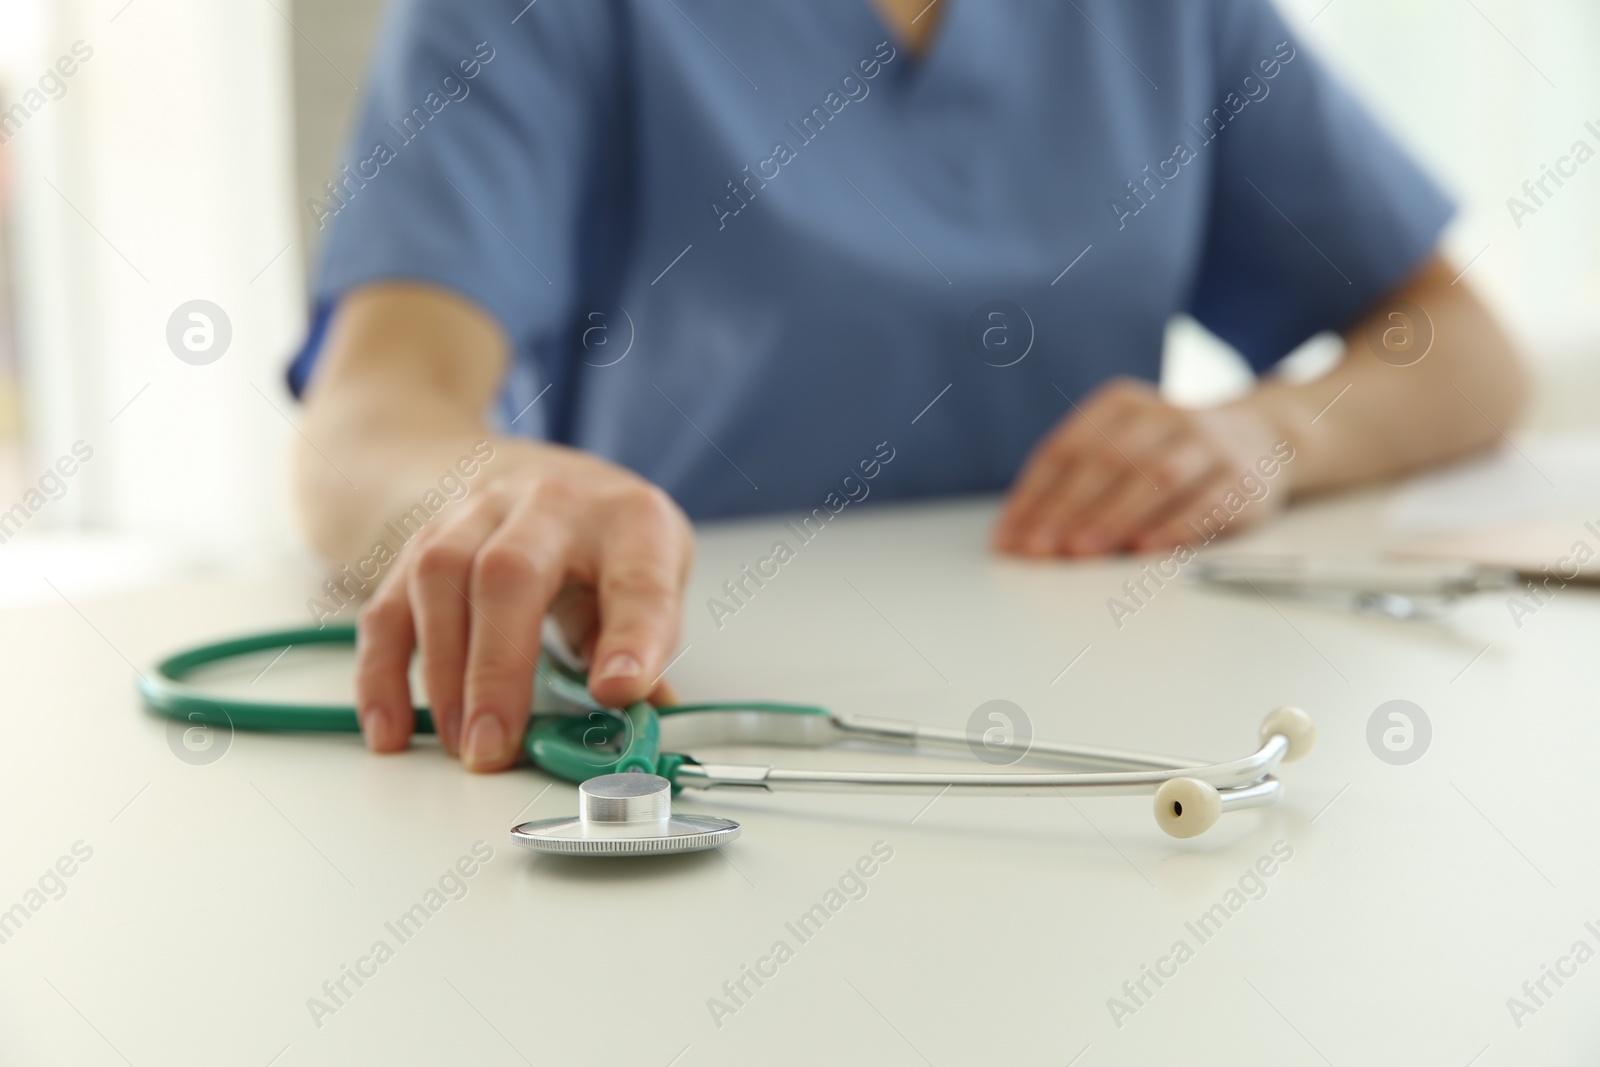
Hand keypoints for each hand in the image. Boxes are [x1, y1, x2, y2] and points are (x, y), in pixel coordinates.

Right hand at [355, 449, 692, 771]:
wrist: (545, 477)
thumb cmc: (608, 544)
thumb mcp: (653, 584)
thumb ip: (648, 655)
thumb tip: (643, 727)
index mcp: (630, 521)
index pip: (637, 579)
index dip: (632, 638)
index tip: (619, 692)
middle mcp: (552, 504)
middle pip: (509, 574)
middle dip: (497, 671)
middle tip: (494, 748)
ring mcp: (479, 514)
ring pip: (438, 577)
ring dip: (441, 672)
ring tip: (458, 741)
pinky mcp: (424, 541)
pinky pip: (388, 605)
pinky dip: (383, 673)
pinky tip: (393, 727)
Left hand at [993, 378, 1287, 556]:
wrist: (1263, 437)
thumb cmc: (1170, 454)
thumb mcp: (1124, 448)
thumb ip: (1077, 484)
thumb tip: (1021, 537)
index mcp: (1122, 406)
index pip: (1066, 450)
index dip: (1034, 495)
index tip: (1010, 538)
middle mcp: (1164, 415)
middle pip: (1107, 461)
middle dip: (1067, 508)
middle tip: (1039, 549)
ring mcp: (1207, 443)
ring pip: (1156, 477)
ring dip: (1114, 516)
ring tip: (1080, 551)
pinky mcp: (1244, 477)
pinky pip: (1207, 502)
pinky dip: (1174, 526)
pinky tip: (1144, 549)